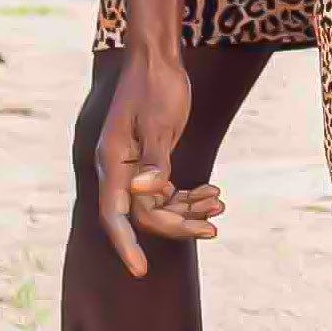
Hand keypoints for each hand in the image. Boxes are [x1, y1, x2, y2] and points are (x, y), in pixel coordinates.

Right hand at [93, 49, 215, 279]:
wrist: (159, 59)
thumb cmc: (156, 85)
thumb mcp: (160, 121)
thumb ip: (154, 159)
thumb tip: (144, 193)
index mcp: (112, 162)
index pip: (115, 216)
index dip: (127, 245)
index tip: (141, 271)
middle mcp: (118, 169)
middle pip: (143, 215)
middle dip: (177, 225)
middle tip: (213, 230)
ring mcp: (133, 167)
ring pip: (158, 205)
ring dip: (188, 211)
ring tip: (219, 204)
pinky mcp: (149, 161)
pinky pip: (166, 191)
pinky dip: (188, 196)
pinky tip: (213, 194)